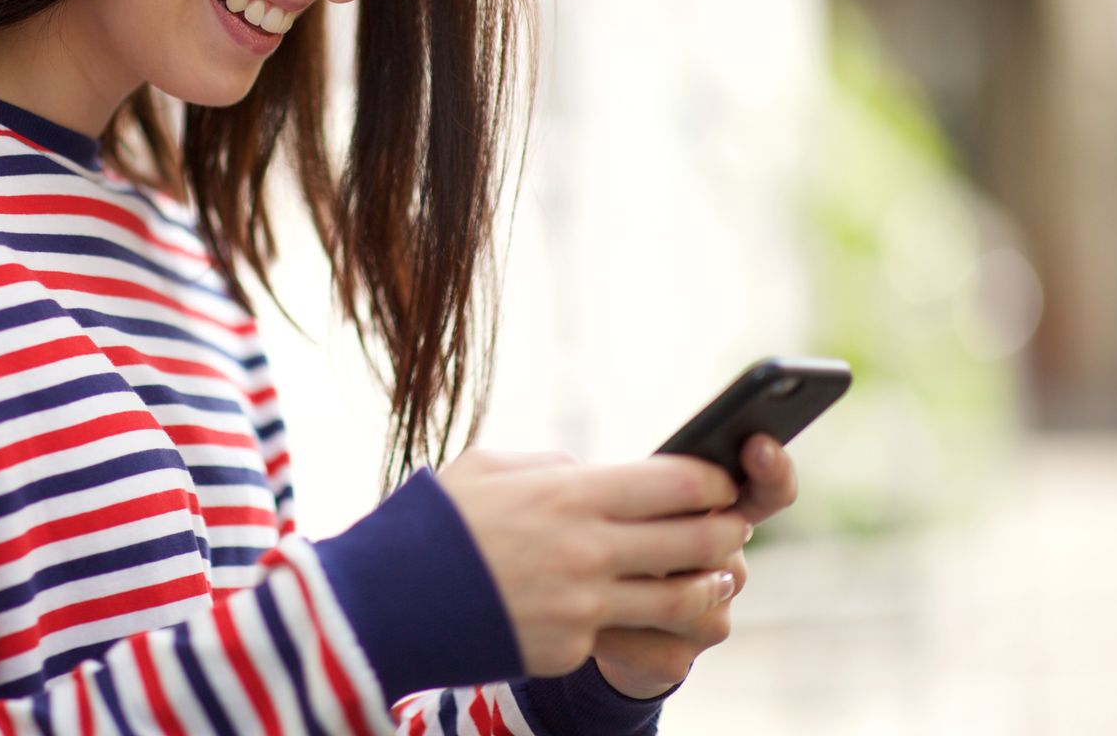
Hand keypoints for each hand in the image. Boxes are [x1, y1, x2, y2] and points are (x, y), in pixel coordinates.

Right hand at [434, 447, 749, 677]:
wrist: (385, 601)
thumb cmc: (434, 522)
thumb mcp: (490, 469)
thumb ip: (552, 467)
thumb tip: (592, 473)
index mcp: (569, 494)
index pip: (677, 482)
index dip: (712, 480)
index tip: (719, 480)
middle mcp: (587, 550)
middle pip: (697, 540)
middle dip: (726, 531)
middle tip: (731, 527)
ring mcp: (583, 606)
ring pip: (682, 600)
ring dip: (707, 585)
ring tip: (711, 577)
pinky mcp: (570, 649)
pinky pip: (623, 634)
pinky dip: (635, 621)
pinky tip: (635, 610)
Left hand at [589, 433, 798, 698]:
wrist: (583, 616)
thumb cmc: (608, 537)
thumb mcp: (622, 500)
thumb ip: (642, 482)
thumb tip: (629, 472)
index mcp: (719, 517)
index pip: (767, 490)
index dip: (772, 470)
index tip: (758, 445)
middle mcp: (727, 568)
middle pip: (724, 544)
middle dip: (680, 535)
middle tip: (637, 529)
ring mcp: (709, 616)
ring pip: (690, 598)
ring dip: (638, 584)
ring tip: (596, 572)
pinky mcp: (677, 658)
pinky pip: (654, 642)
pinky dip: (614, 629)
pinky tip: (588, 619)